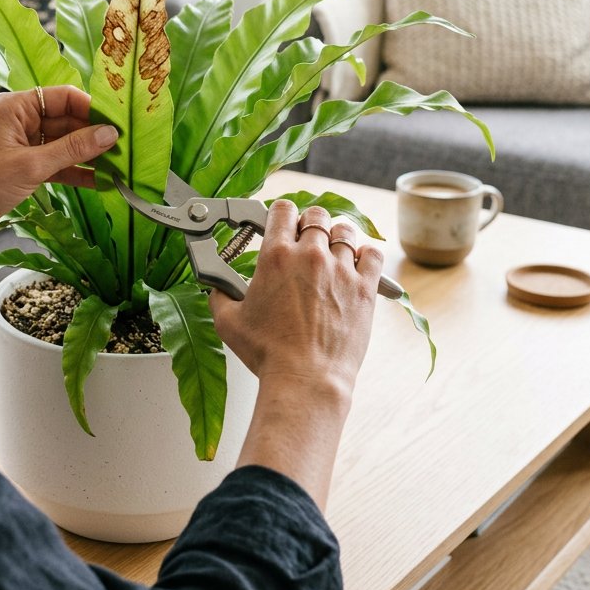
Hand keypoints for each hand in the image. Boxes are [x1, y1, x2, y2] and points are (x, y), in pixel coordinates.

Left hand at [0, 86, 117, 288]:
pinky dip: (76, 171)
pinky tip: (101, 181)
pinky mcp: (24, 167)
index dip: (92, 109)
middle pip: (66, 120)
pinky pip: (57, 163)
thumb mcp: (31, 165)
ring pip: (64, 144)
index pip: (63, 97)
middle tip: (126, 148)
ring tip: (119, 165)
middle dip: (94, 134)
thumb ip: (73, 149)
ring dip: (88, 155)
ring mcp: (22, 144)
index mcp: (15, 107)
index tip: (119, 122)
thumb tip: (110, 134)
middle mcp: (19, 120)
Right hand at [209, 201, 383, 505]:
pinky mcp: (365, 288)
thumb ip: (219, 294)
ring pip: (344, 231)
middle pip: (316, 215)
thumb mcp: (227, 321)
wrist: (305, 379)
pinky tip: (356, 264)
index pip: (283, 210)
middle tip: (305, 239)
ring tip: (331, 251)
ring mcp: (341, 270)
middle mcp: (310, 256)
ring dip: (336, 237)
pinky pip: (372, 253)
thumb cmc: (268, 354)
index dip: (282, 214)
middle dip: (309, 223)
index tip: (282, 223)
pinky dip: (365, 254)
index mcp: (275, 256)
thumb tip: (216, 286)